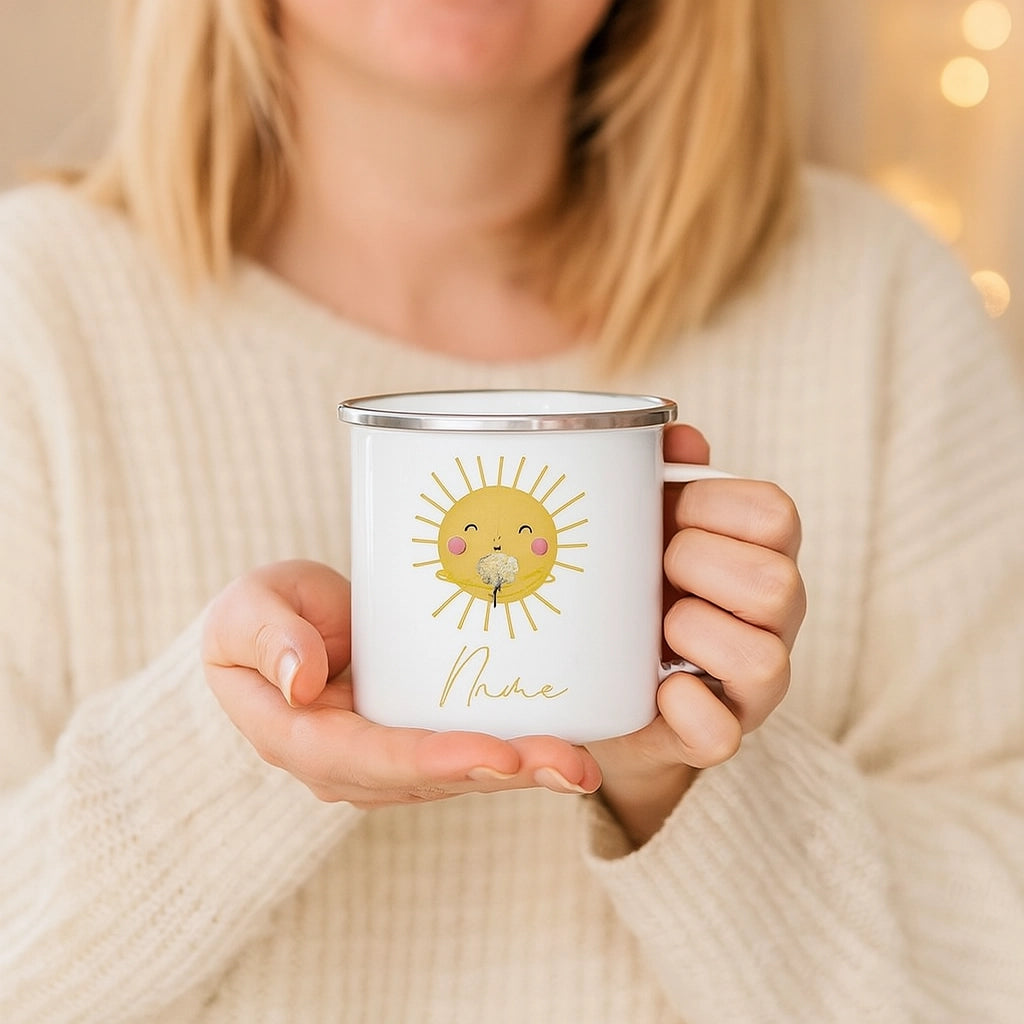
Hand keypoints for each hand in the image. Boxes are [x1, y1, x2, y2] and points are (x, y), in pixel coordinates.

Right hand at [201, 560, 601, 805]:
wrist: (278, 627)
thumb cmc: (257, 614)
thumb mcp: (246, 608)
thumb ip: (267, 637)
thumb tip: (302, 683)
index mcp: (297, 737)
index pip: (367, 760)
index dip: (430, 761)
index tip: (492, 754)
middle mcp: (347, 765)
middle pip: (428, 779)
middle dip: (501, 774)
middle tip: (571, 767)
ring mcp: (384, 759)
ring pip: (458, 775)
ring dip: (524, 772)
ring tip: (583, 764)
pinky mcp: (416, 739)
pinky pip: (468, 752)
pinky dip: (518, 752)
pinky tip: (569, 744)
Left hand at [587, 426, 805, 846]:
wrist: (604, 685)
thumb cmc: (632, 586)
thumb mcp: (642, 525)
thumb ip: (661, 473)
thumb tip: (675, 432)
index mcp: (759, 555)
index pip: (776, 514)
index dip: (716, 505)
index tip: (668, 509)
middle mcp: (773, 620)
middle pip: (776, 583)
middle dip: (701, 565)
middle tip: (658, 567)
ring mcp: (752, 684)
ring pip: (763, 657)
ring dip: (696, 631)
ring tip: (658, 627)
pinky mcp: (717, 735)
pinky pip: (721, 734)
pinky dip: (686, 708)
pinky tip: (658, 689)